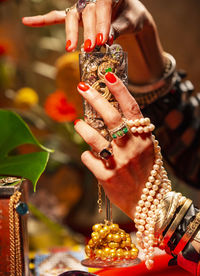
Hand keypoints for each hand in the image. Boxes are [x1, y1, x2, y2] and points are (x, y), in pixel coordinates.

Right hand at [22, 0, 164, 82]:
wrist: (129, 15)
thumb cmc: (131, 17)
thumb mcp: (131, 23)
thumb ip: (118, 29)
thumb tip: (106, 39)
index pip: (103, 4)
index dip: (102, 23)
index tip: (103, 41)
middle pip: (87, 10)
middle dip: (88, 31)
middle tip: (90, 48)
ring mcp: (83, 3)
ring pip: (73, 15)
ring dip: (71, 32)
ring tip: (70, 48)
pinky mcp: (76, 14)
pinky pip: (58, 16)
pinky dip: (43, 20)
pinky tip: (27, 22)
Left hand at [74, 74, 154, 218]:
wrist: (149, 203)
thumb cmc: (146, 172)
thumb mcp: (147, 149)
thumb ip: (134, 133)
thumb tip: (113, 114)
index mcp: (143, 137)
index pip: (131, 108)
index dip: (119, 90)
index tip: (108, 75)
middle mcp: (132, 147)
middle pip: (111, 117)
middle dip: (95, 99)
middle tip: (82, 87)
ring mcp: (119, 163)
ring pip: (94, 138)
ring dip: (83, 128)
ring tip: (78, 123)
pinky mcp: (107, 177)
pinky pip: (89, 158)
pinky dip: (87, 155)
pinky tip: (90, 156)